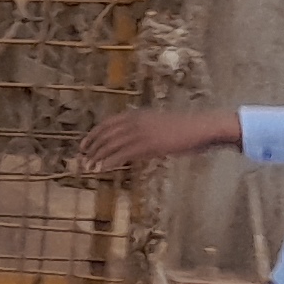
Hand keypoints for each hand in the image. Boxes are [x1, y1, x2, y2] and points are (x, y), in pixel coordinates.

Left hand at [75, 107, 239, 172]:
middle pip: (105, 134)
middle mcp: (135, 121)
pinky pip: (122, 154)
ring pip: (110, 145)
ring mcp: (140, 133)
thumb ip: (142, 130)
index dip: (93, 134)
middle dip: (91, 147)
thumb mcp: (158, 124)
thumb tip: (131, 142)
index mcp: (137, 114)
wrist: (201, 127)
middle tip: (82, 159)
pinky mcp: (147, 145)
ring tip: (88, 167)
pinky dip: (109, 162)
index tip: (83, 145)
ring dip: (97, 157)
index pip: (107, 123)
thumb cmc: (184, 127)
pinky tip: (102, 169)